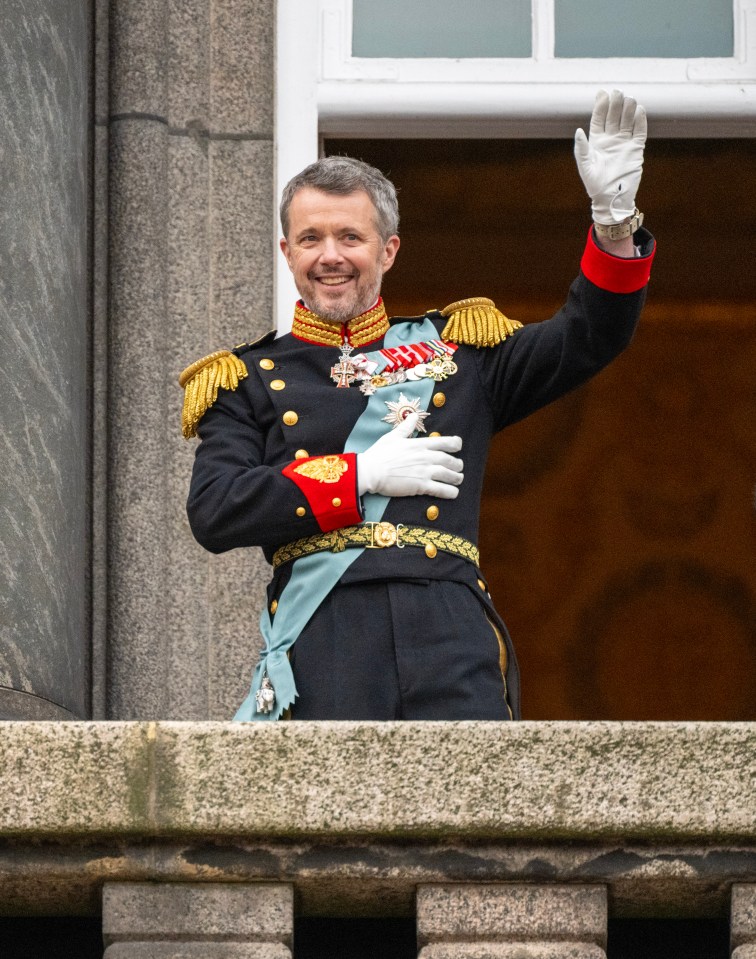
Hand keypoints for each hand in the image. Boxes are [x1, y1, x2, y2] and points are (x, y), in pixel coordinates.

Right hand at [357, 412, 463, 498]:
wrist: (370, 471)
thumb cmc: (379, 453)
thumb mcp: (393, 436)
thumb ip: (406, 426)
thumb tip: (414, 415)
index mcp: (420, 444)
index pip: (444, 442)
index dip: (455, 444)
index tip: (459, 446)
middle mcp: (426, 457)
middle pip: (449, 460)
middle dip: (457, 464)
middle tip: (459, 467)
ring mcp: (425, 472)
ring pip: (448, 475)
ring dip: (456, 478)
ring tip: (458, 479)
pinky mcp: (421, 486)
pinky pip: (440, 490)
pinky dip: (449, 492)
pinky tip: (454, 493)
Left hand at [574, 89, 646, 224]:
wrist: (611, 198)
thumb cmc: (594, 185)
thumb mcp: (585, 167)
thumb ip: (581, 149)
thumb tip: (578, 131)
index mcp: (596, 141)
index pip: (599, 118)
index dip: (600, 106)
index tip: (602, 93)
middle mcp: (611, 139)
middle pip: (614, 116)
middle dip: (615, 104)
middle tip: (617, 92)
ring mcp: (624, 143)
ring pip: (627, 121)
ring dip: (628, 109)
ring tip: (629, 98)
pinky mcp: (636, 149)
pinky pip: (639, 131)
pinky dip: (640, 121)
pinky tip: (640, 110)